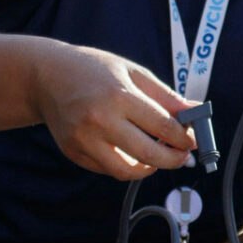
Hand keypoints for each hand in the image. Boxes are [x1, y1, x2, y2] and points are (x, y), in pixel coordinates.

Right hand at [32, 44, 195, 179]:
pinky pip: (108, 169)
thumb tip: (196, 112)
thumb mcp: (133, 73)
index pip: (164, 127)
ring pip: (127, 172)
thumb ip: (166, 96)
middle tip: (182, 155)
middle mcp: (100, 121)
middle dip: (174, 159)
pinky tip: (131, 151)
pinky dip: (125, 165)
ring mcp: (84, 140)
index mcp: (119, 96)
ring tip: (156, 156)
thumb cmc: (93, 70)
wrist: (46, 76)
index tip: (193, 139)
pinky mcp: (73, 152)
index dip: (185, 138)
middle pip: (150, 155)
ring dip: (149, 168)